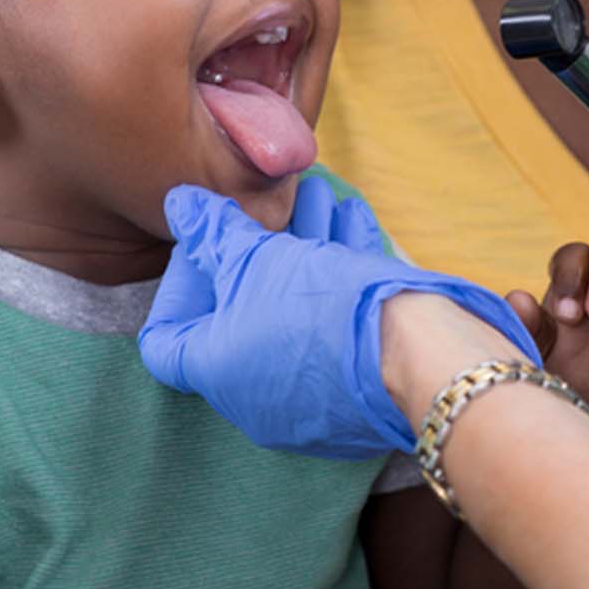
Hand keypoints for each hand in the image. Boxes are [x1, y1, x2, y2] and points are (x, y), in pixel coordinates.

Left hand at [140, 184, 539, 458]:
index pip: (166, 338)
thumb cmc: (324, 309)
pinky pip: (332, 324)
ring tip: (319, 193)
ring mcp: (309, 395)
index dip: (179, 283)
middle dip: (256, 246)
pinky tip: (351, 220)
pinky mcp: (356, 383)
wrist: (423, 356)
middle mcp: (257, 395)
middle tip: (272, 200)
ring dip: (302, 246)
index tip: (207, 242)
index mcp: (218, 373)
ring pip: (292, 310)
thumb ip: (215, 233)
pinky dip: (336, 272)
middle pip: (239, 313)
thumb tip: (181, 207)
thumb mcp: (260, 257)